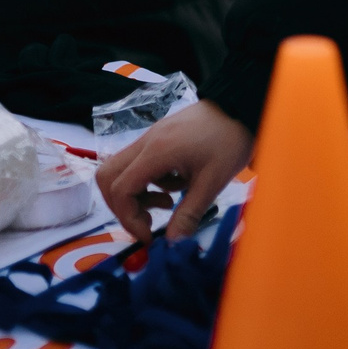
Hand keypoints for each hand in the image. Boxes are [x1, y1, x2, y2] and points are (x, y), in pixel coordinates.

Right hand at [95, 99, 254, 243]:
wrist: (240, 105)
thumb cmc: (230, 140)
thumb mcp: (213, 181)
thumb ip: (190, 213)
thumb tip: (173, 243)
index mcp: (156, 152)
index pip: (121, 189)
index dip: (129, 219)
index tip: (150, 235)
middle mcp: (145, 142)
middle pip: (108, 177)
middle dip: (122, 206)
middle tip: (148, 221)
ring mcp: (149, 138)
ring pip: (120, 170)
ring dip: (136, 194)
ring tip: (169, 202)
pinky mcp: (157, 138)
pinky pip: (137, 164)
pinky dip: (148, 182)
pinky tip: (176, 185)